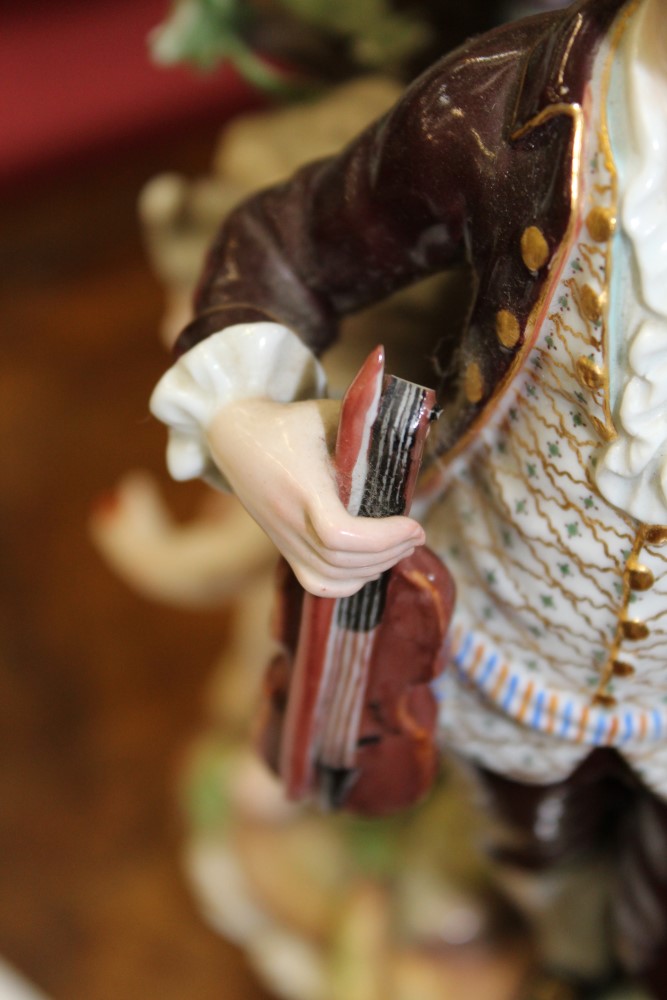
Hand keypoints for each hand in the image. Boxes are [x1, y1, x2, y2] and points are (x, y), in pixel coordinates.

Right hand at [207, 397, 424, 597]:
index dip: (382, 539)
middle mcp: (290, 520)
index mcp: (302, 487)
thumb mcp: (328, 415)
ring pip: (332, 577)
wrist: (237, 438)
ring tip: (401, 548)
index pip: (338, 535)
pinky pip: (317, 583)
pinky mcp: (284, 547)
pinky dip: (348, 583)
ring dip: (375, 568)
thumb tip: (411, 435)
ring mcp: (284, 539)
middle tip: (416, 535)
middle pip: (342, 561)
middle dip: (390, 552)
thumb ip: (366, 427)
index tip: (413, 525)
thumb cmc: (289, 423)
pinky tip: (370, 566)